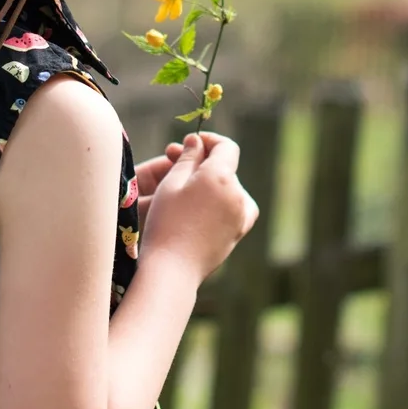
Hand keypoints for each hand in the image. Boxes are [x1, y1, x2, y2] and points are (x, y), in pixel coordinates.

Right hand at [138, 132, 258, 283]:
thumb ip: (187, 158)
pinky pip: (237, 208)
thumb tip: (197, 141)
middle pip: (227, 167)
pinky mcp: (238, 233)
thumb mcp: (171, 183)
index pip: (226, 147)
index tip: (191, 142)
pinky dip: (225, 201)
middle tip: (176, 162)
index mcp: (221, 177)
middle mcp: (238, 195)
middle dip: (205, 162)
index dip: (209, 140)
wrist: (172, 268)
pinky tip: (205, 206)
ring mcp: (241, 216)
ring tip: (190, 186)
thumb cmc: (166, 222)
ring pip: (232, 187)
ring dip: (215, 181)